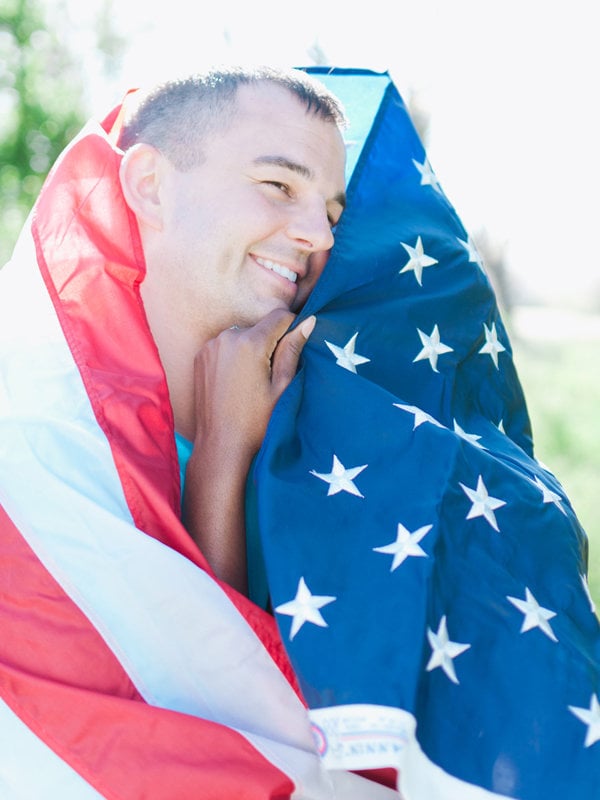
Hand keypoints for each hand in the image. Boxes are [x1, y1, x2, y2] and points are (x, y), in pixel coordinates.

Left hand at [190, 308, 315, 462]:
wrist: (221, 444)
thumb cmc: (256, 421)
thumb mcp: (282, 386)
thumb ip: (292, 350)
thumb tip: (308, 321)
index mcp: (250, 343)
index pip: (279, 317)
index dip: (292, 329)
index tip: (294, 348)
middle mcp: (227, 338)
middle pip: (259, 327)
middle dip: (270, 342)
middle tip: (272, 374)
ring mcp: (210, 347)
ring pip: (242, 335)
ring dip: (251, 348)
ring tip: (253, 380)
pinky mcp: (200, 357)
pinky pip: (225, 346)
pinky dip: (234, 355)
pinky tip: (237, 381)